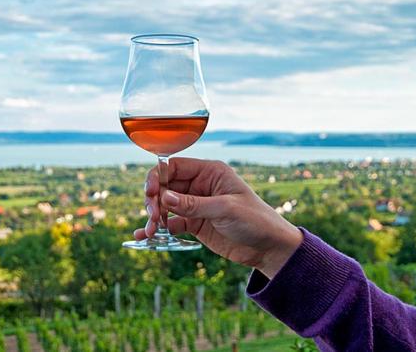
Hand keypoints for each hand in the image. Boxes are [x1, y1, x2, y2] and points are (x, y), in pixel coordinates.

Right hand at [135, 158, 301, 278]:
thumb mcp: (225, 209)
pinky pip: (171, 222)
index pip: (175, 167)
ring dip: (154, 216)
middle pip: (165, 186)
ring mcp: (196, 204)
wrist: (269, 248)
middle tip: (153, 216)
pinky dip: (158, 228)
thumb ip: (193, 204)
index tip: (151, 193)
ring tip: (150, 231)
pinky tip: (145, 236)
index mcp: (210, 172)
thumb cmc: (255, 220)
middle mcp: (200, 185)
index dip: (158, 177)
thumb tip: (164, 197)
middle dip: (154, 200)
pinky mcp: (194, 223)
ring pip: (165, 205)